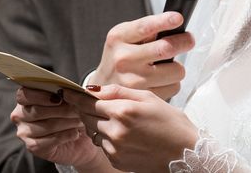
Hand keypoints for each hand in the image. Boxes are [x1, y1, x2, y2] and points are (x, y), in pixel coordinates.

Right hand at [11, 87, 104, 168]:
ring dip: (66, 123)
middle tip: (78, 109)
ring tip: (80, 120)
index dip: (40, 96)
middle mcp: (20, 115)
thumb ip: (65, 92)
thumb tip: (70, 91)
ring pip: (45, 126)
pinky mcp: (32, 147)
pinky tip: (75, 133)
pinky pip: (47, 142)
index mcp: (26, 98)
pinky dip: (65, 136)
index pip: (24, 95)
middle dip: (61, 110)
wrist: (76, 132)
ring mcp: (24, 132)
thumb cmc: (70, 109)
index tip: (59, 98)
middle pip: (36, 112)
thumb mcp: (69, 97)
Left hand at [64, 85, 198, 172]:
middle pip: (87, 117)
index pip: (89, 102)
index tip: (66, 92)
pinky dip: (107, 137)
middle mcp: (115, 131)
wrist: (184, 153)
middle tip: (92, 102)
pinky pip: (103, 145)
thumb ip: (120, 91)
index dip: (75, 97)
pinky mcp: (116, 161)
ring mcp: (115, 149)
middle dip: (86, 109)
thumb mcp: (148, 97)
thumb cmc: (170, 122)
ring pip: (93, 132)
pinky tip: (124, 133)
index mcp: (123, 111)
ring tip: (116, 118)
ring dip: (97, 123)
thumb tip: (96, 89)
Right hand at [94, 12, 194, 99]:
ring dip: (177, 67)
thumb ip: (146, 29)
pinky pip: (173, 87)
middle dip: (183, 42)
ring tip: (167, 65)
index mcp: (119, 37)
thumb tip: (175, 23)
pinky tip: (161, 80)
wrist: (102, 88)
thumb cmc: (120, 57)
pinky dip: (172, 82)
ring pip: (175, 70)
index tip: (178, 18)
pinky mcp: (142, 98)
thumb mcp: (125, 36)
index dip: (164, 22)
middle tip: (189, 40)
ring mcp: (132, 81)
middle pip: (165, 49)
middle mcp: (122, 58)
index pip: (144, 27)